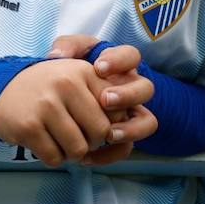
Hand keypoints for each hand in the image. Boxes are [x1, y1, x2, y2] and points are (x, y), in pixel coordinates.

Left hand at [43, 35, 156, 164]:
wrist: (60, 102)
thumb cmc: (68, 74)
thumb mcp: (68, 55)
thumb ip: (66, 47)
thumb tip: (57, 54)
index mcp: (120, 66)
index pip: (131, 56)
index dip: (120, 61)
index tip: (99, 67)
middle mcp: (130, 90)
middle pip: (146, 89)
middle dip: (128, 95)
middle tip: (106, 99)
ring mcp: (130, 114)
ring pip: (147, 122)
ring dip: (130, 129)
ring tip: (109, 134)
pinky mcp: (122, 137)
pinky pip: (126, 148)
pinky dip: (109, 155)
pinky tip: (87, 156)